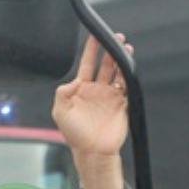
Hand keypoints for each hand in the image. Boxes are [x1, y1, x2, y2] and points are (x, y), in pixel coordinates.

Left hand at [52, 34, 131, 156]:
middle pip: (105, 64)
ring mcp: (109, 96)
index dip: (91, 50)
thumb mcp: (60, 113)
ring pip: (117, 72)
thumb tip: (71, 82)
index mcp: (80, 89)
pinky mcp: (122, 103)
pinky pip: (126, 86)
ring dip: (121, 60)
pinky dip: (128, 76)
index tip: (94, 37)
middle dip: (110, 50)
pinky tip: (128, 67)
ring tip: (125, 48)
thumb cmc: (74, 134)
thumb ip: (62, 94)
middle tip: (116, 38)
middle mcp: (96, 89)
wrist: (92, 151)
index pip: (87, 64)